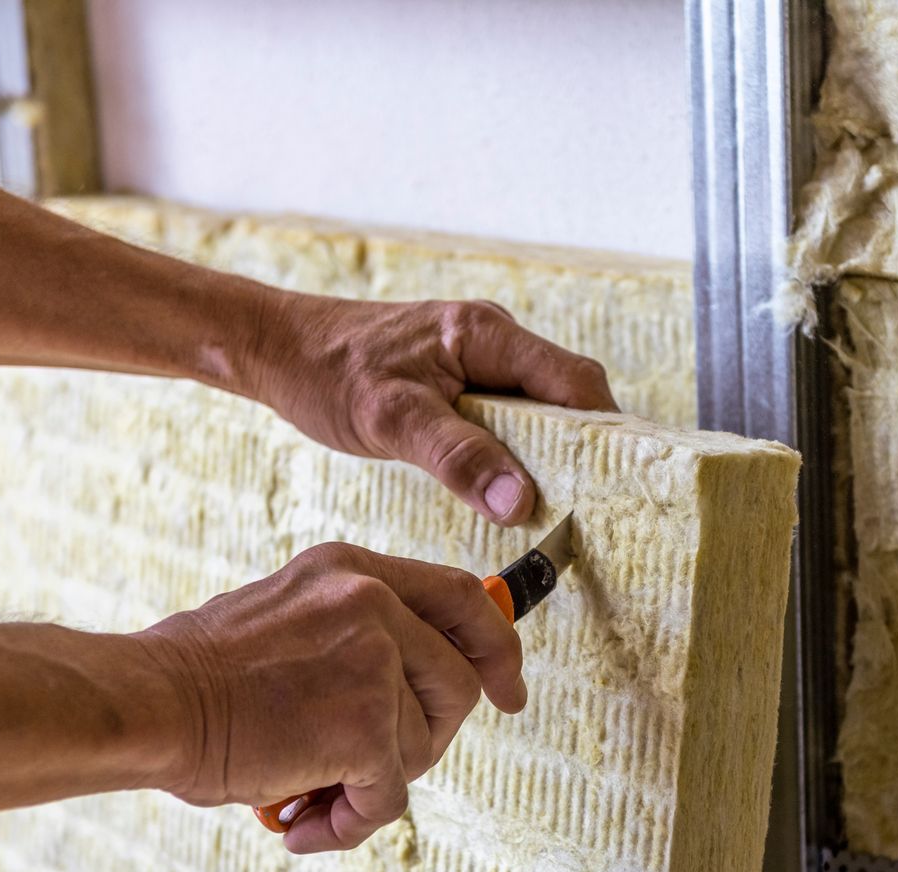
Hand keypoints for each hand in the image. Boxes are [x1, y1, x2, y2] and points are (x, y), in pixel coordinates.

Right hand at [138, 542, 526, 852]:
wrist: (150, 704)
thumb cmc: (198, 679)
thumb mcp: (287, 618)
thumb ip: (352, 638)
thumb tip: (408, 696)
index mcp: (352, 571)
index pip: (459, 597)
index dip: (495, 647)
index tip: (508, 689)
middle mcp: (373, 604)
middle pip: (456, 683)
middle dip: (426, 739)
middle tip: (368, 770)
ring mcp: (375, 662)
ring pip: (421, 747)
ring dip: (371, 786)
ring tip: (309, 797)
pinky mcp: (368, 727)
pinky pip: (390, 796)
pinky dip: (349, 823)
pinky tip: (302, 823)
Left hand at [251, 295, 617, 525]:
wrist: (279, 352)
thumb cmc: (328, 374)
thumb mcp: (391, 420)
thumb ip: (458, 458)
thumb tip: (520, 503)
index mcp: (487, 333)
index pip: (575, 382)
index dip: (606, 432)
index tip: (619, 486)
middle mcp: (494, 343)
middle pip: (568, 399)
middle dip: (586, 451)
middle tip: (592, 511)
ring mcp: (480, 364)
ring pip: (541, 413)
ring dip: (552, 459)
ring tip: (560, 513)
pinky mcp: (461, 388)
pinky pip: (510, 422)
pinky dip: (519, 458)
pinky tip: (514, 497)